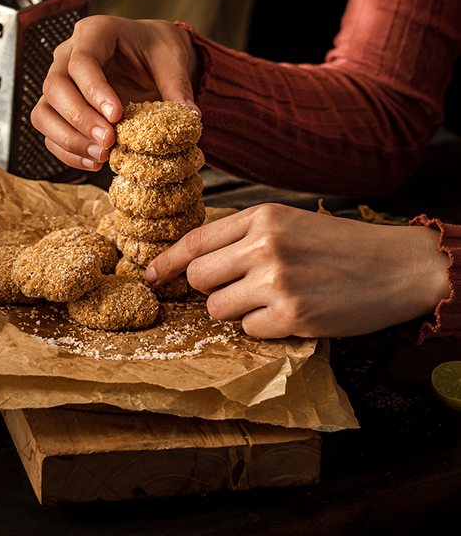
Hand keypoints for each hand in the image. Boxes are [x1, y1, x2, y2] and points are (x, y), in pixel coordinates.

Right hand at [31, 16, 199, 171]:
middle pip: (54, 87)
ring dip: (69, 140)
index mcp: (94, 33)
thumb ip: (177, 84)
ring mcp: (58, 84)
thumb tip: (189, 115)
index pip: (81, 61)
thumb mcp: (172, 59)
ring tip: (102, 156)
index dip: (94, 91)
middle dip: (80, 119)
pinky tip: (95, 162)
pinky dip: (68, 152)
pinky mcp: (58, 110)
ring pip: (43, 113)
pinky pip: (49, 133)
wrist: (148, 58)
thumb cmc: (155, 50)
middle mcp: (67, 56)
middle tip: (109, 141)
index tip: (116, 116)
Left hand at [144, 204, 449, 337]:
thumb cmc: (340, 246)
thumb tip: (191, 257)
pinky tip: (291, 314)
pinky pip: (248, 330)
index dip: (165, 262)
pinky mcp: (292, 316)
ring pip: (216, 307)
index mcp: (261, 218)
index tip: (149, 276)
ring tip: (272, 300)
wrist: (399, 267)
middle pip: (196, 277)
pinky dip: (264, 328)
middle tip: (237, 288)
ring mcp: (277, 281)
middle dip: (207, 288)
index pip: (194, 240)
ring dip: (236, 311)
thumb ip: (242, 235)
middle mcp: (265, 245)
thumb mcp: (289, 223)